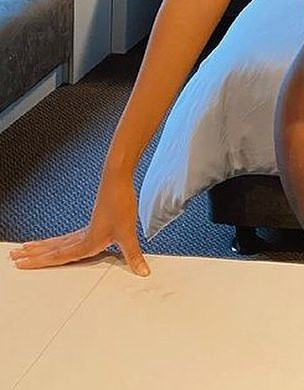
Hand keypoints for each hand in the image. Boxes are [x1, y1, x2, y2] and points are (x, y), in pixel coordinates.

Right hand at [8, 172, 149, 277]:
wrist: (118, 179)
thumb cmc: (121, 203)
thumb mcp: (128, 233)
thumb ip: (133, 255)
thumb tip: (142, 272)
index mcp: (87, 242)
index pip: (59, 256)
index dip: (40, 262)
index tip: (21, 264)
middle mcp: (82, 237)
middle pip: (52, 248)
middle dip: (33, 254)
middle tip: (13, 256)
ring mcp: (85, 229)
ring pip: (57, 241)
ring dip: (40, 246)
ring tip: (24, 248)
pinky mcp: (91, 222)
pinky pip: (67, 236)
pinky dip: (55, 241)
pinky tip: (54, 243)